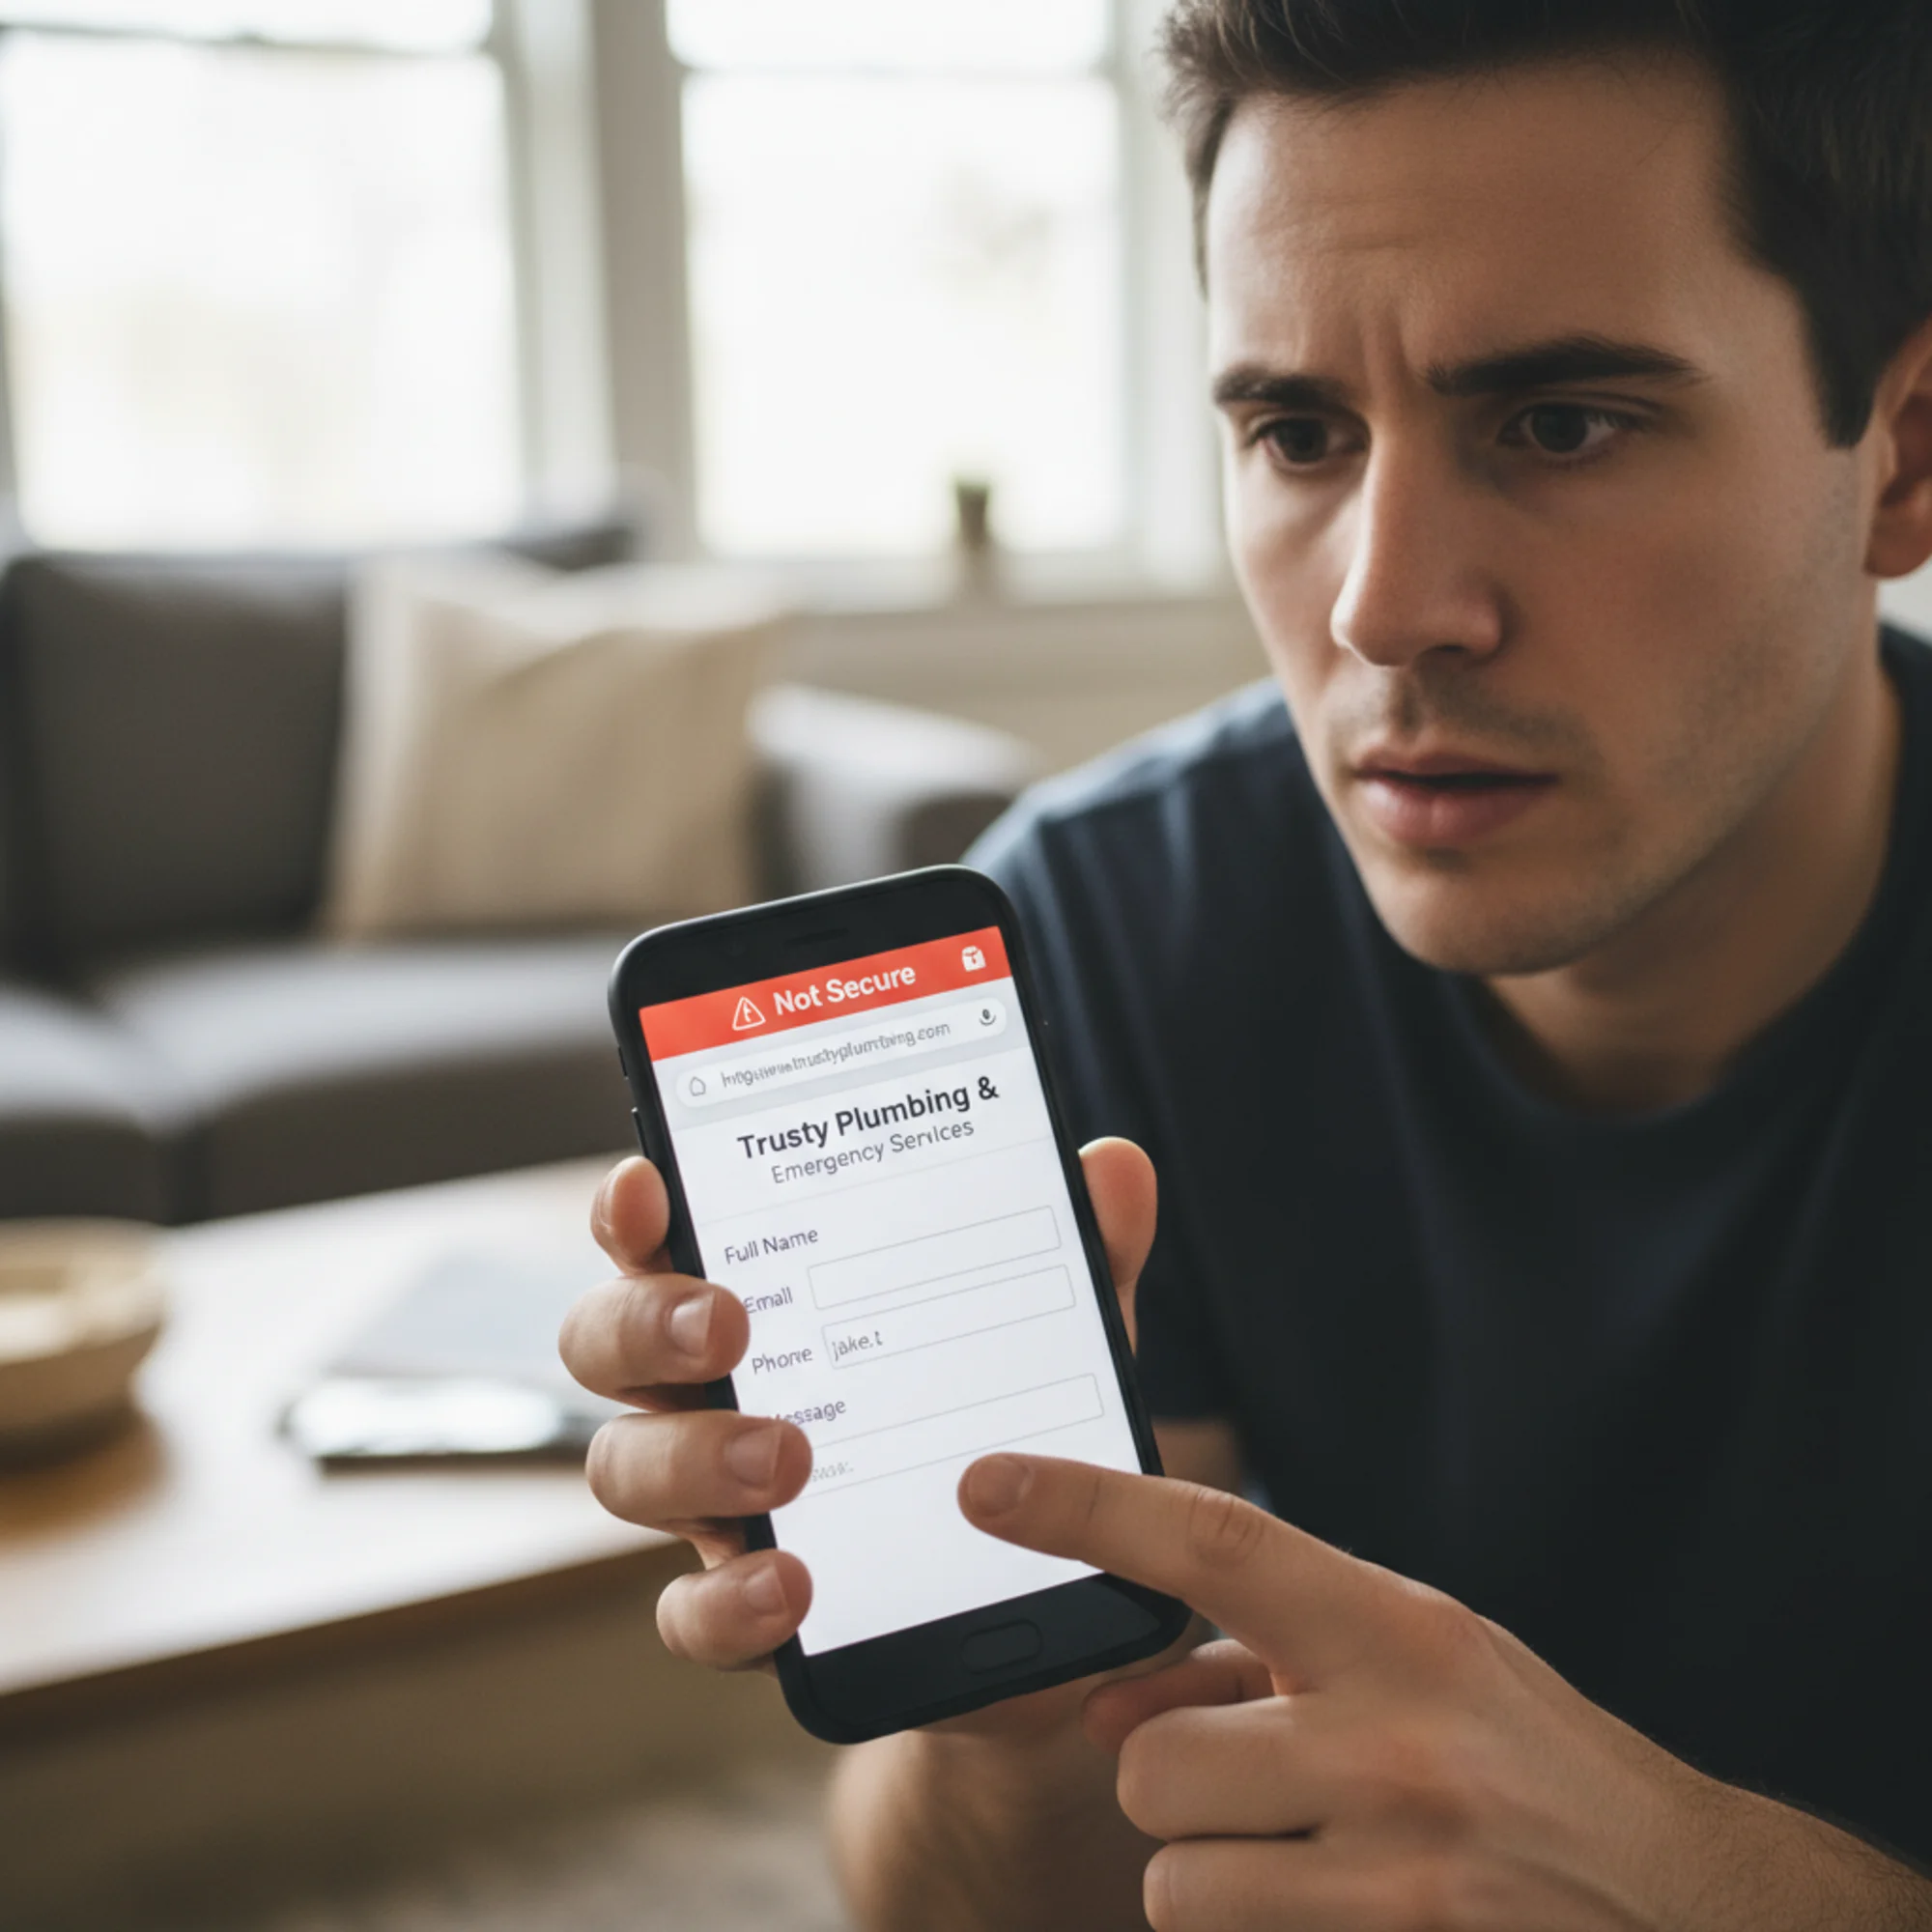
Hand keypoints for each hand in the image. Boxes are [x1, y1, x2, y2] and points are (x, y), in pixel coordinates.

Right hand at [560, 1140, 1158, 1694]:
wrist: (1038, 1593)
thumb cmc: (1010, 1421)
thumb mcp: (1057, 1333)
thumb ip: (1079, 1252)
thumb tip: (1114, 1165)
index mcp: (766, 1300)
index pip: (662, 1238)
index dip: (635, 1210)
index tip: (651, 1186)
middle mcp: (714, 1390)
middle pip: (607, 1342)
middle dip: (645, 1322)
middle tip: (726, 1323)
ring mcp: (718, 1500)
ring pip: (625, 1469)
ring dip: (690, 1458)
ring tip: (787, 1457)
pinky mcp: (751, 1605)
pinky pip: (689, 1614)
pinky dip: (724, 1603)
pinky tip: (790, 1588)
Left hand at [957, 1456, 1922, 1930]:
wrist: (1687, 1907)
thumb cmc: (1523, 1760)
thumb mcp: (1410, 1667)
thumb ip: (1253, 1667)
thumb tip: (1099, 1708)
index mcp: (1400, 1633)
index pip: (1214, 1543)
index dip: (1088, 1507)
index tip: (986, 1483)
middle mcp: (1395, 1748)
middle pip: (1151, 1763)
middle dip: (1174, 1778)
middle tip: (1260, 1781)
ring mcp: (1401, 1882)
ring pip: (1174, 1884)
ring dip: (1215, 1877)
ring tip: (1314, 1859)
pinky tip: (1343, 1909)